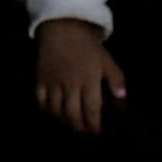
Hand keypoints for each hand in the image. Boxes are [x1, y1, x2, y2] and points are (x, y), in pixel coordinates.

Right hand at [32, 17, 126, 135]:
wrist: (62, 28)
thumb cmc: (87, 46)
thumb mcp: (106, 60)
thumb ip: (116, 78)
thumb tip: (121, 97)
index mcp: (89, 79)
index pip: (92, 108)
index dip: (94, 124)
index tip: (96, 132)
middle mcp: (70, 84)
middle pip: (72, 114)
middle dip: (79, 127)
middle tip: (83, 131)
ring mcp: (53, 82)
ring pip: (56, 110)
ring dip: (63, 121)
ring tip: (70, 124)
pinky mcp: (40, 79)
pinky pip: (40, 101)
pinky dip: (45, 110)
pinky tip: (51, 113)